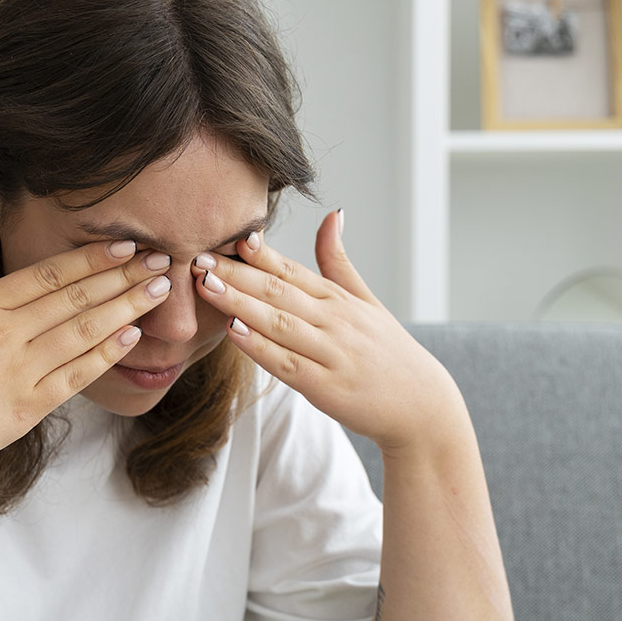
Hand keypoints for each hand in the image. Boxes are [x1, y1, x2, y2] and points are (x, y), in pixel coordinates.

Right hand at [0, 237, 173, 480]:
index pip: (48, 273)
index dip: (92, 258)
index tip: (126, 245)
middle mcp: (5, 332)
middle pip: (76, 297)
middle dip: (124, 275)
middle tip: (164, 259)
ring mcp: (19, 370)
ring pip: (84, 331)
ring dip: (127, 307)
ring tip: (160, 290)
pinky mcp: (26, 407)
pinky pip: (75, 376)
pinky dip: (106, 354)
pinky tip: (131, 336)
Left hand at [189, 210, 469, 454]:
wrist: (422, 406)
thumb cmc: (389, 352)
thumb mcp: (367, 300)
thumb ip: (339, 261)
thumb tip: (333, 214)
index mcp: (338, 299)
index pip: (292, 269)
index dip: (259, 253)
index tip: (228, 235)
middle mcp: (334, 320)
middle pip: (278, 291)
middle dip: (236, 273)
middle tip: (199, 257)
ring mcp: (330, 353)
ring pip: (278, 323)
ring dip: (240, 302)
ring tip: (207, 285)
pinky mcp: (325, 387)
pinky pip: (286, 363)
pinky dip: (259, 346)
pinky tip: (233, 331)